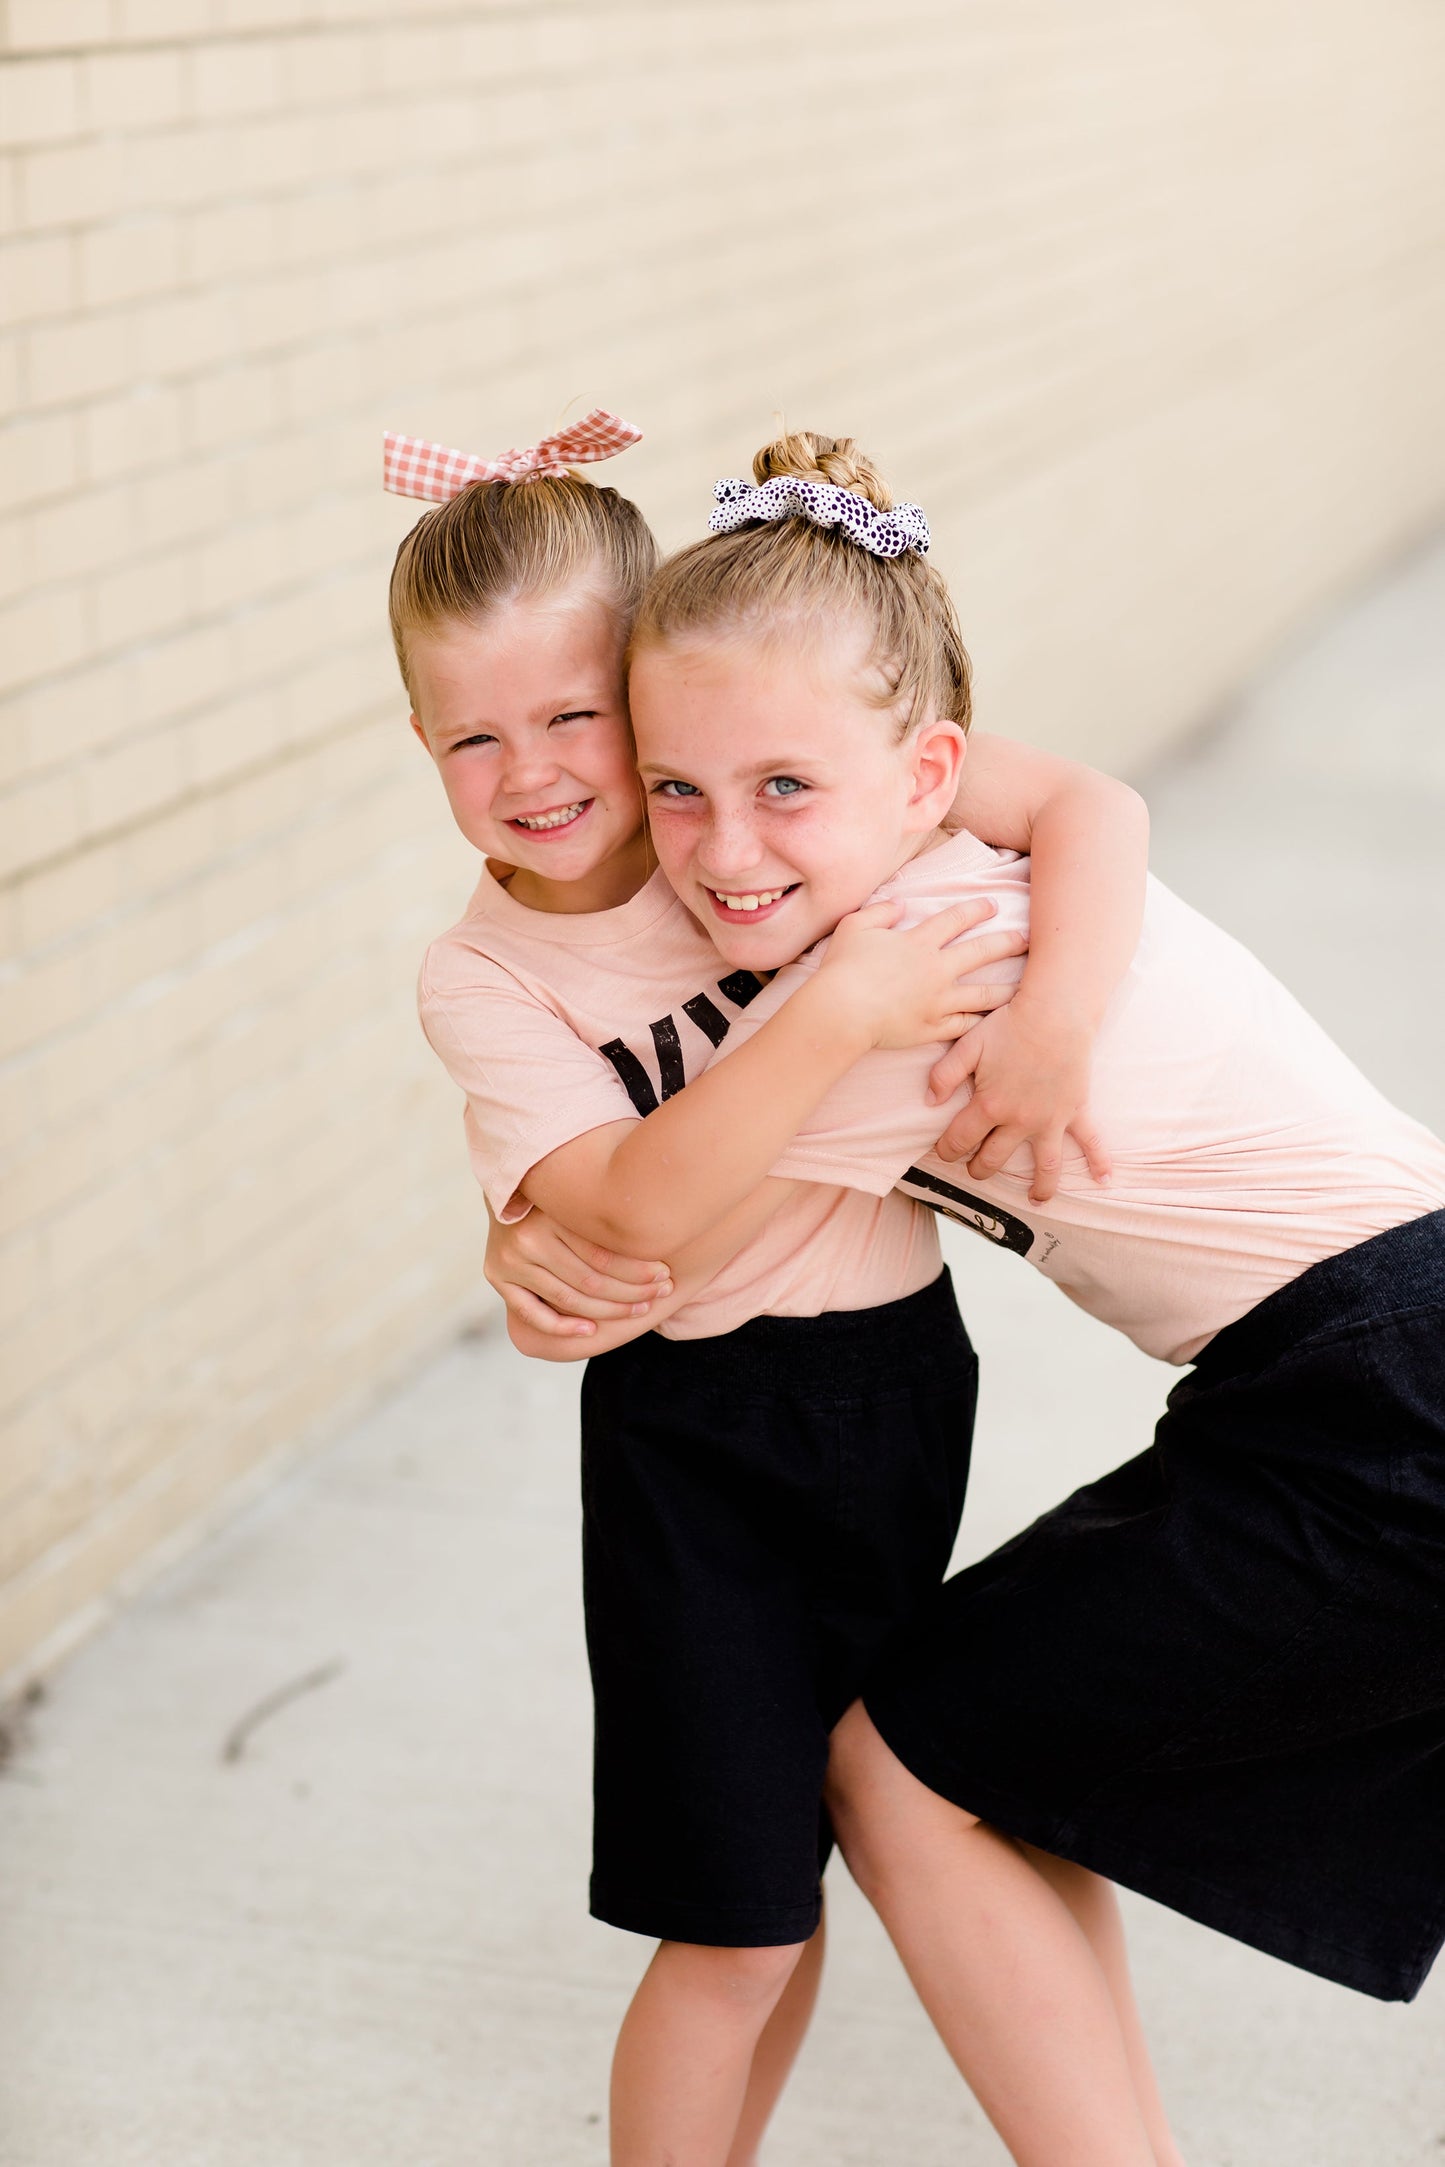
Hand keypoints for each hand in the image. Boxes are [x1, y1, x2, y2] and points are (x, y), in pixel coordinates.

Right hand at [484, 1207, 671, 1340]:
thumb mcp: (584, 1192)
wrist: (511, 1185)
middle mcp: (528, 1236)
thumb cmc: (563, 1192)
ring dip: (608, 1311)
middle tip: (661, 1294)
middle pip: (589, 1280)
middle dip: (631, 1292)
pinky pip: (531, 1313)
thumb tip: (663, 1220)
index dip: (638, 1270)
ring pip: (568, 1299)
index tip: (665, 1275)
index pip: (604, 1254)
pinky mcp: (497, 1277)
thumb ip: (610, 1210)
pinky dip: (561, 1327)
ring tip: (638, 1311)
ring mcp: (510, 1259)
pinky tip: (590, 1331)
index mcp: (552, 1213)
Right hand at [818, 897, 1027, 1051]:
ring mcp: (937, 1002)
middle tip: (1027, 939)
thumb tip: (901, 904)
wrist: (842, 1012)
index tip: (993, 905)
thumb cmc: (843, 968)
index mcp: (918, 942)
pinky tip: (991, 1021)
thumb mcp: (854, 927)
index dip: (977, 909)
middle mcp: (936, 970)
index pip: (956, 919)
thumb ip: (880, 911)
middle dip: (1007, 942)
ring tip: (1024, 986)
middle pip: (981, 952)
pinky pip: (963, 1026)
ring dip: (1005, 988)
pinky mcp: (932, 1028)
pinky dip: (979, 1023)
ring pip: (982, 994)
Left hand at [927, 1000, 1110, 1201]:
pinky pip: (1091, 1141)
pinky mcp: (1076, 1110)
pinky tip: (1105, 1180)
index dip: (946, 1150)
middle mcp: (1020, 1121)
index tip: (943, 1152)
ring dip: (1039, 1187)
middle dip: (980, 1169)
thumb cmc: (1009, 1024)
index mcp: (990, 1106)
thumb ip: (943, 1075)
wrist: (1055, 1012)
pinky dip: (1100, 1161)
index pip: (960, 1140)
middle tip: (975, 1170)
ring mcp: (1051, 1119)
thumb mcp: (967, 1045)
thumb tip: (929, 1101)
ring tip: (1035, 1199)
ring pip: (1045, 1165)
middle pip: (995, 1159)